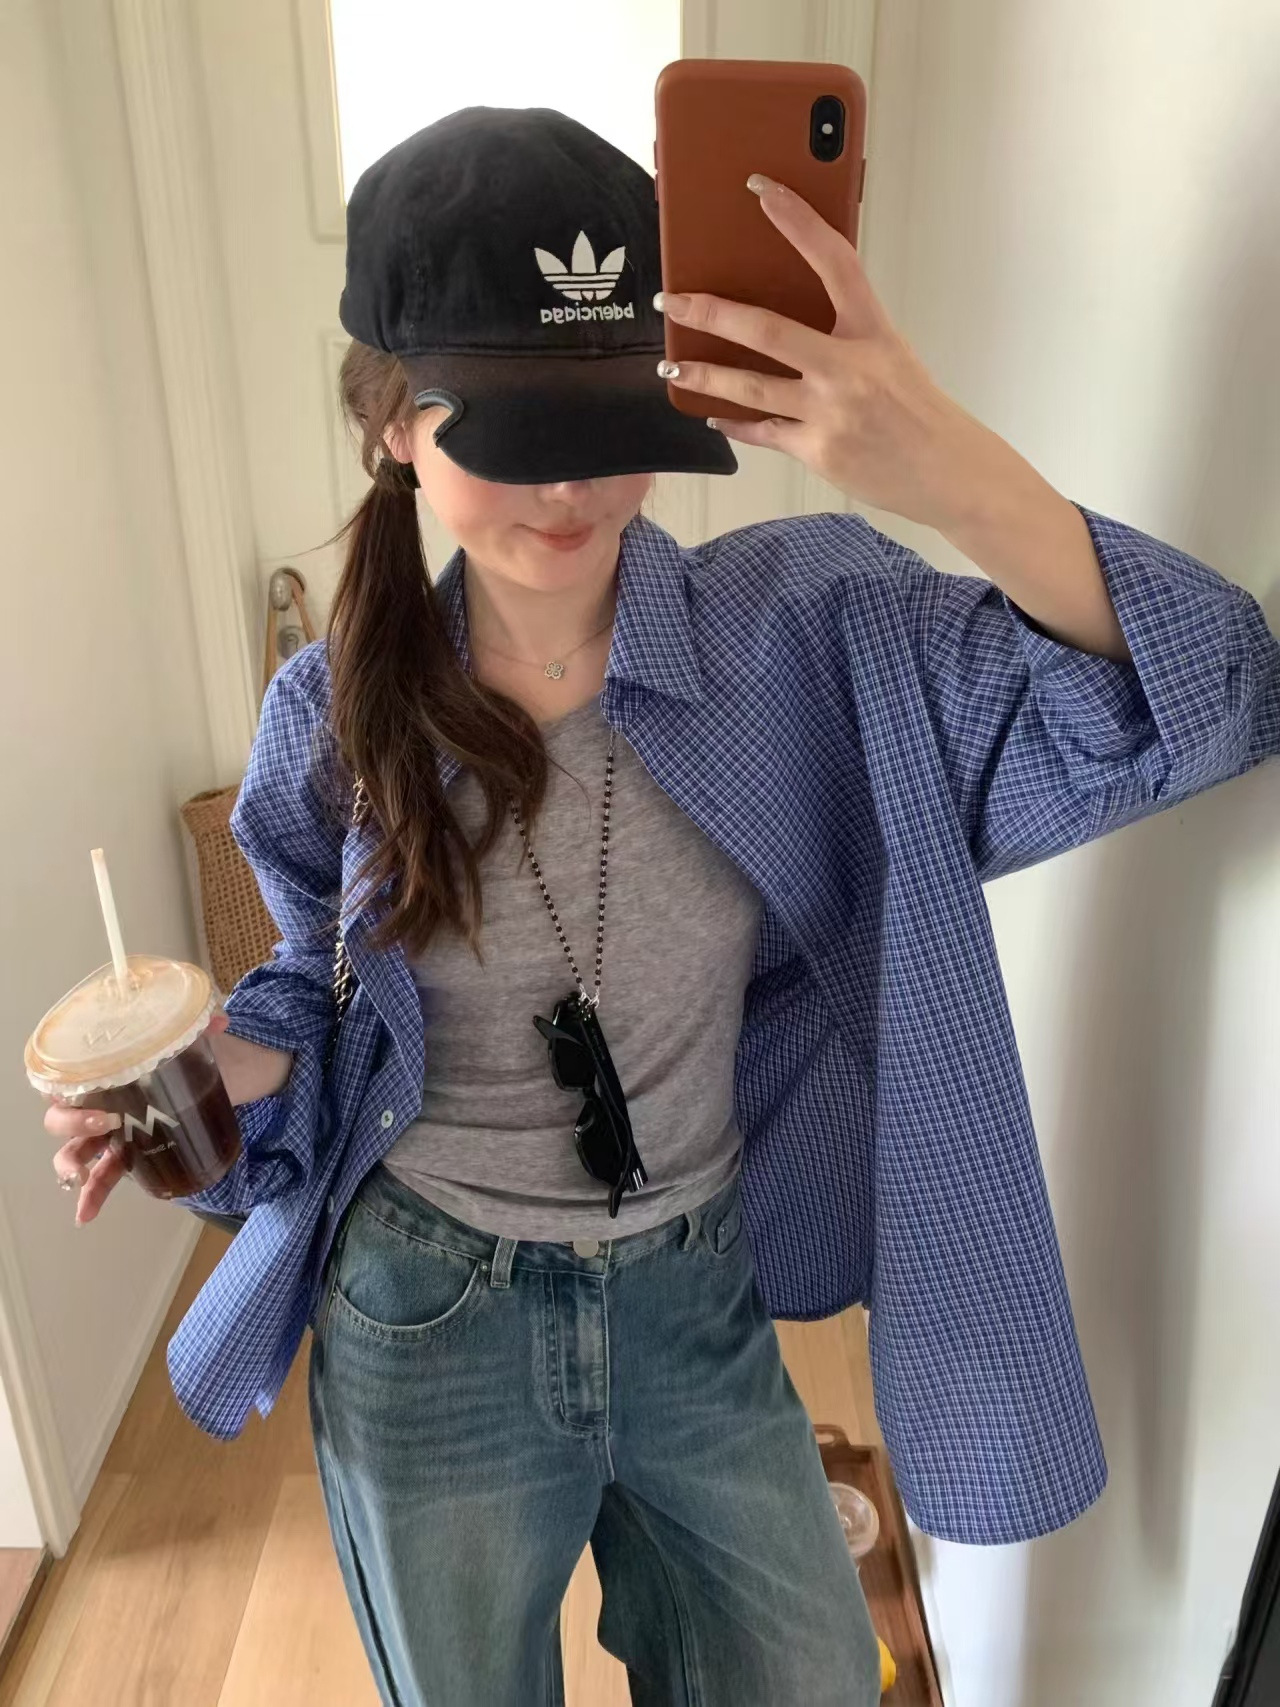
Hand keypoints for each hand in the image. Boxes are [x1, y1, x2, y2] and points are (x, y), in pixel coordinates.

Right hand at [44, 1012, 230, 1224]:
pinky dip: (92, 1195)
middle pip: (63, 1117)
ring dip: (72, 1165)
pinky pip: (104, 1175)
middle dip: (72, 1125)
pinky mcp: (133, 1153)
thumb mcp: (199, 1037)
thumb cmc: (202, 1053)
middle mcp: (103, 1100)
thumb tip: (219, 1021)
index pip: (65, 1078)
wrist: (234, 1075)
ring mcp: (115, 1131)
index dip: (61, 1089)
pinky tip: (85, 1215)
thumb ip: (205, 1026)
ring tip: (80, 1177)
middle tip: (106, 1123)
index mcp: (110, 1071)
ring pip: (77, 1151)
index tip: (83, 1094)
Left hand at [654, 173, 1002, 532]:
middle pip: (766, 330)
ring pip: (749, 387)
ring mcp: (829, 412)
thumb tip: (791, 312)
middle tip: (675, 302)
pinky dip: (735, 422)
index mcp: (872, 331)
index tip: (763, 190)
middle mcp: (848, 368)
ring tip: (672, 367)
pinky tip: (713, 414)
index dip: (798, 221)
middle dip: (710, 313)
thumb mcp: (891, 354)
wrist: (946, 473)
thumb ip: (847, 331)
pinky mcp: (817, 451)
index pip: (834, 261)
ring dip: (704, 375)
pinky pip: (763, 432)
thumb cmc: (918, 411)